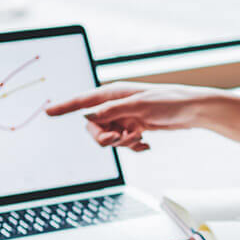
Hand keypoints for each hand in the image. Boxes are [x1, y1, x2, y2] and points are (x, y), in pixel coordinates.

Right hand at [44, 83, 217, 151]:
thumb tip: (92, 116)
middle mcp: (116, 105)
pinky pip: (123, 143)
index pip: (83, 101)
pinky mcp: (134, 127)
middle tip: (119, 139)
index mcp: (114, 93)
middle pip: (93, 127)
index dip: (64, 107)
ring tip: (139, 139)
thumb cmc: (169, 102)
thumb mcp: (140, 107)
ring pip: (108, 138)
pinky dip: (132, 146)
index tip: (47, 111)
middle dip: (104, 137)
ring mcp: (124, 117)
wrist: (192, 111)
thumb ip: (114, 111)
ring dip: (122, 143)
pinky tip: (146, 144)